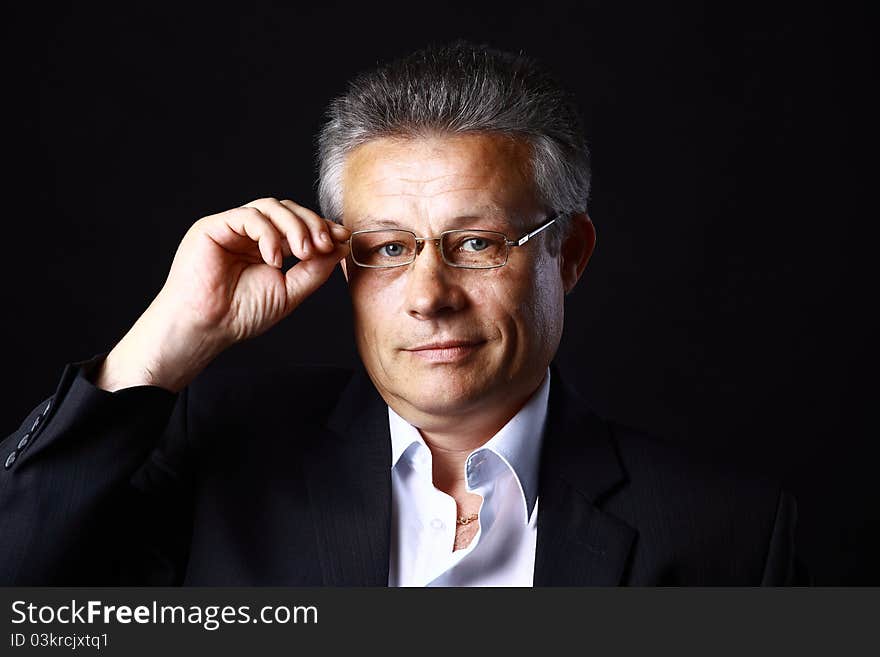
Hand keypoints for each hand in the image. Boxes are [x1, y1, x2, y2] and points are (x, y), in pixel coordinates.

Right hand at [95, 198, 349, 391]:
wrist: (208, 328)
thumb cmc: (240, 314)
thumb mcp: (290, 291)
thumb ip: (314, 269)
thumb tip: (341, 246)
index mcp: (266, 247)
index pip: (298, 225)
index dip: (322, 227)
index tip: (343, 238)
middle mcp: (249, 234)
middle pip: (288, 210)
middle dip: (312, 224)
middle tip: (326, 244)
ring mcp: (232, 228)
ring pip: (271, 207)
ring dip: (295, 226)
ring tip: (304, 252)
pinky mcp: (214, 227)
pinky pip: (249, 217)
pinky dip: (268, 235)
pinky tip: (273, 259)